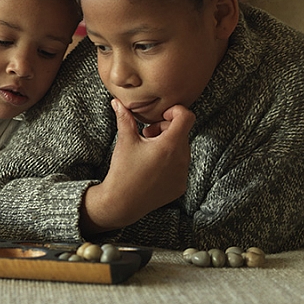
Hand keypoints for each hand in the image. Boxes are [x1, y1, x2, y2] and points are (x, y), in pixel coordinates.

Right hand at [80, 100, 194, 233]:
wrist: (122, 202)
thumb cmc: (123, 170)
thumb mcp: (125, 141)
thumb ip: (125, 118)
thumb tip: (117, 101)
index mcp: (170, 145)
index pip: (186, 116)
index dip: (174, 111)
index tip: (160, 117)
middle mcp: (181, 159)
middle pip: (182, 132)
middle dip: (166, 129)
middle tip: (148, 134)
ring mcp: (183, 174)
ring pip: (182, 149)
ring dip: (168, 145)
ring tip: (148, 152)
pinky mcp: (181, 186)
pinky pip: (181, 166)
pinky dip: (170, 162)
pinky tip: (152, 168)